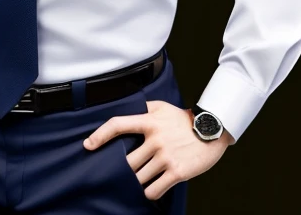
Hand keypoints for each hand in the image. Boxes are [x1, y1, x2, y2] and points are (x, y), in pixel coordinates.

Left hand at [83, 101, 233, 200]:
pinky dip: (149, 192)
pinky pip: (154, 189)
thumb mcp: (162, 108)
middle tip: (129, 170)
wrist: (212, 130)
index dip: (100, 135)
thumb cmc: (184, 120)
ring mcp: (166, 155)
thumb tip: (125, 112)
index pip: (118, 124)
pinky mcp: (177, 171)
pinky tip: (151, 189)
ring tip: (143, 178)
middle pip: (128, 161)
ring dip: (138, 181)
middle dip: (126, 168)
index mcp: (149, 120)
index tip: (88, 145)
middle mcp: (155, 138)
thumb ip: (143, 109)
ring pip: (139, 177)